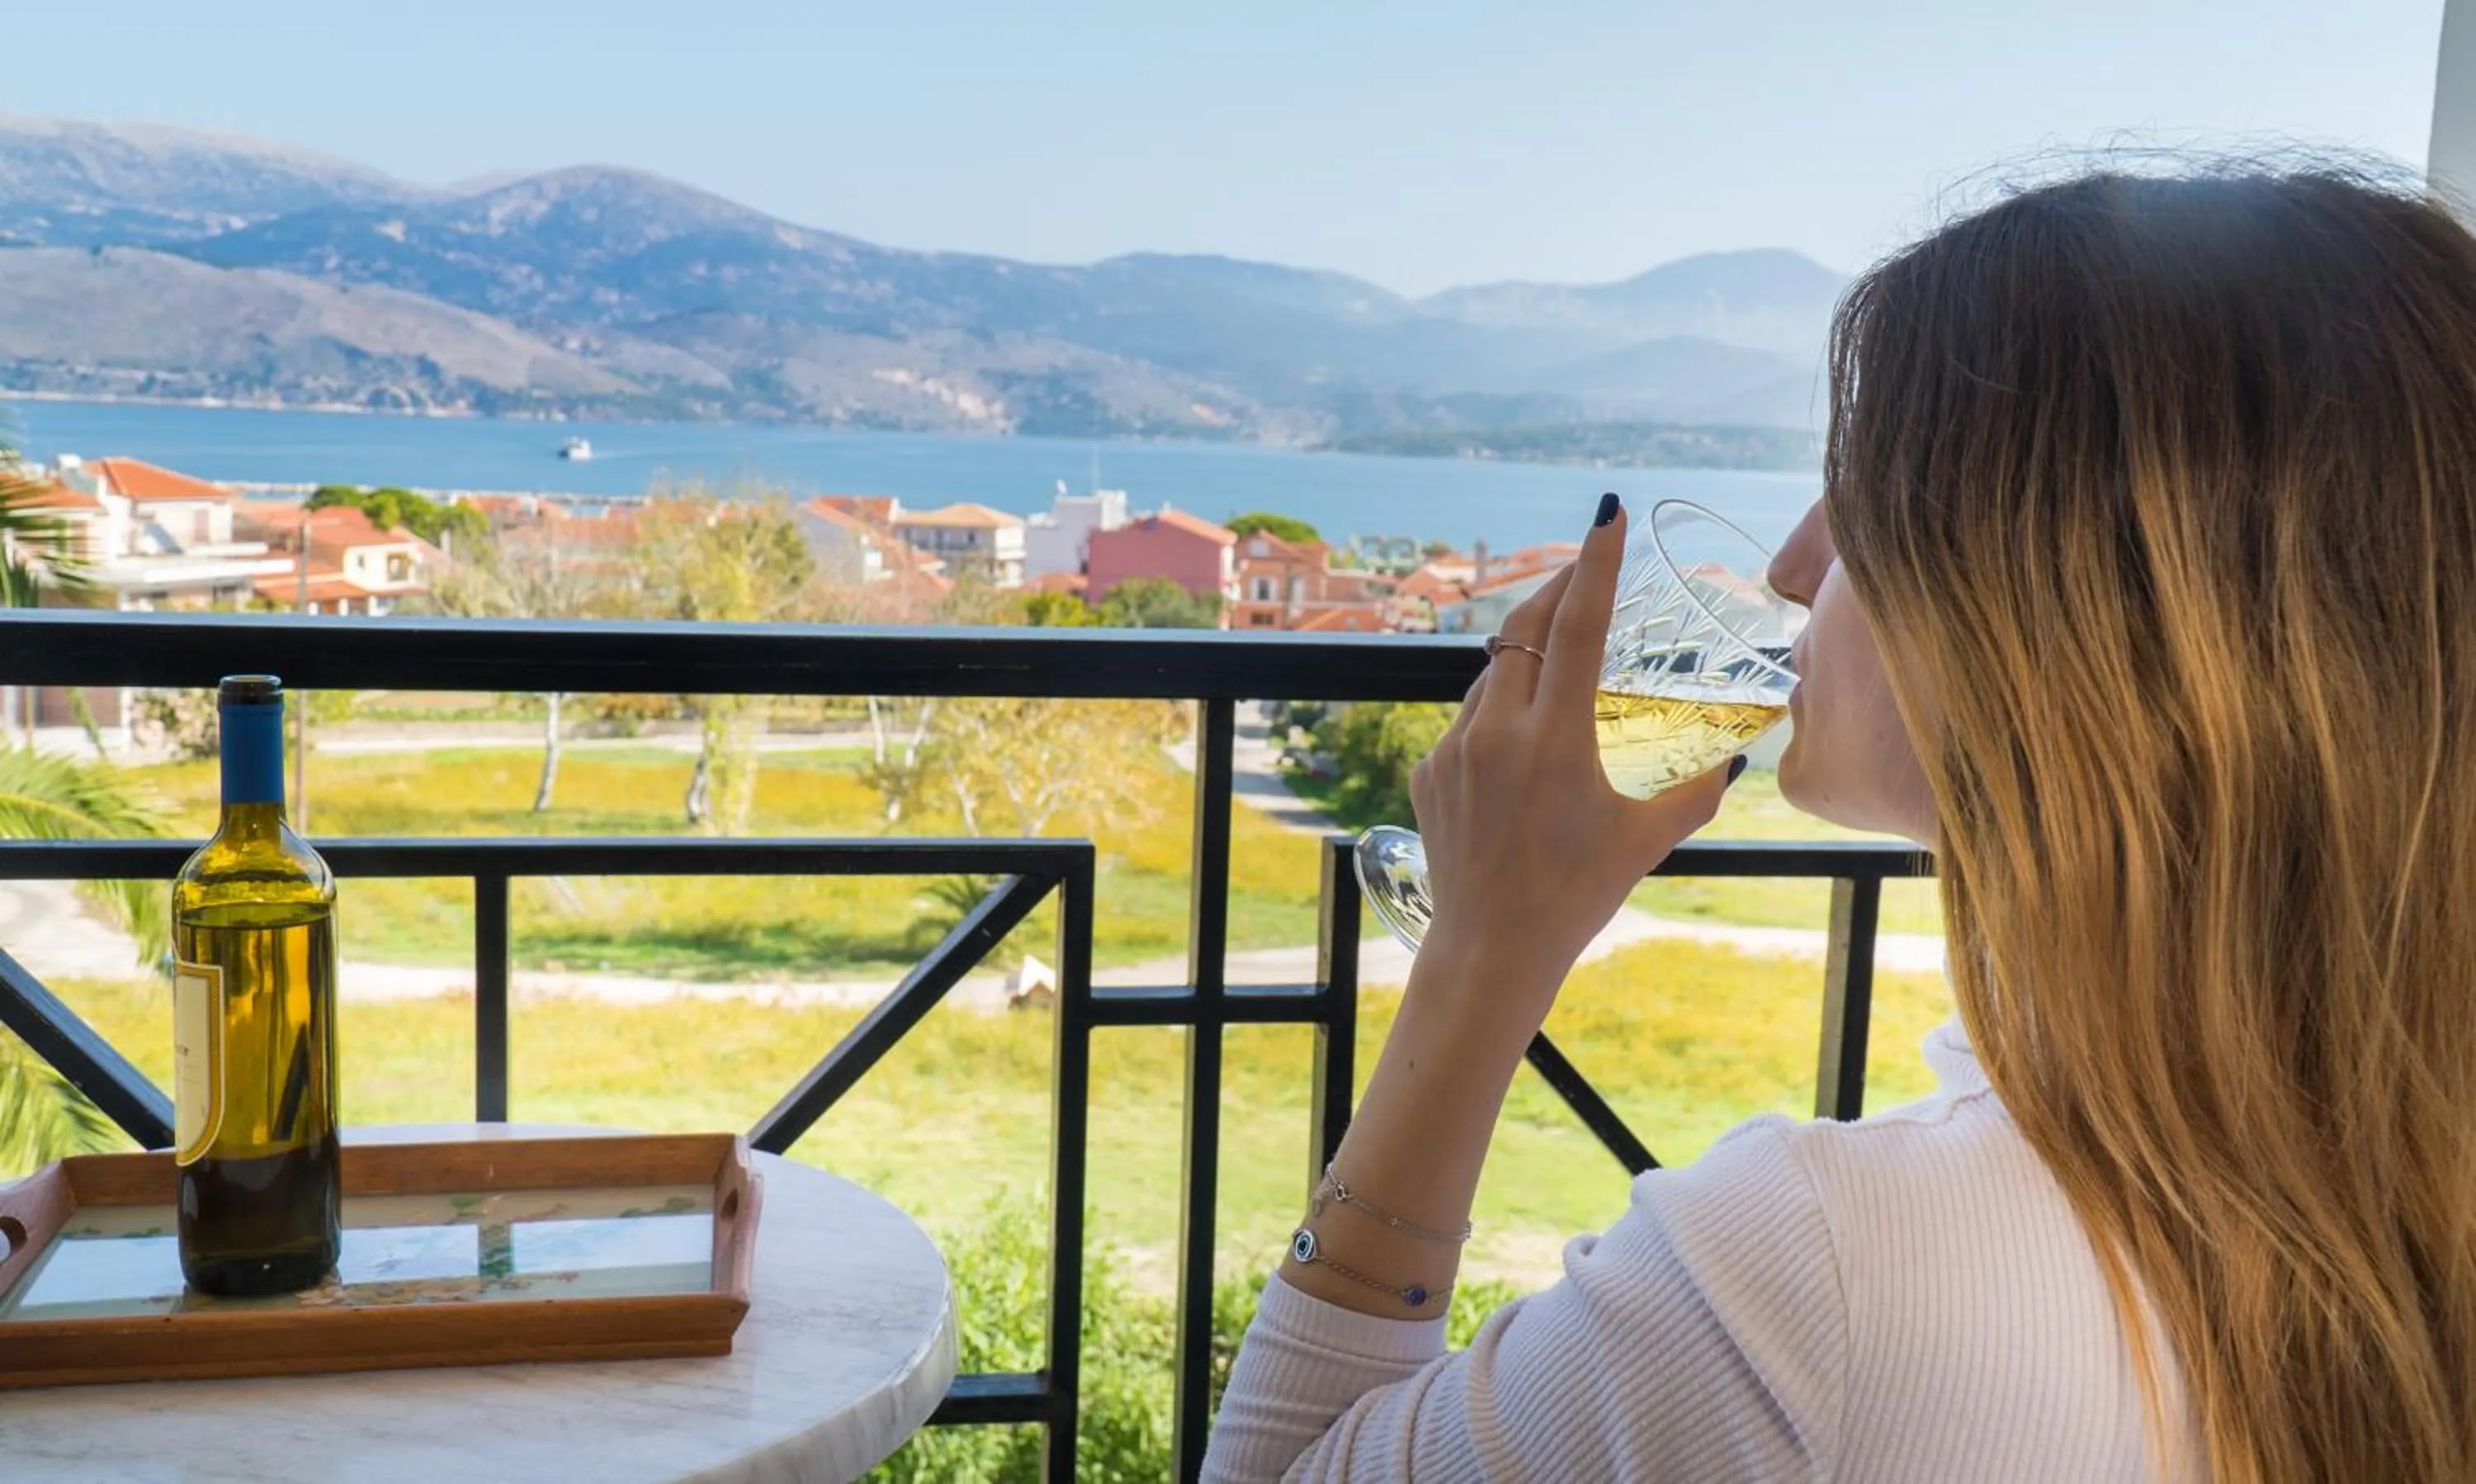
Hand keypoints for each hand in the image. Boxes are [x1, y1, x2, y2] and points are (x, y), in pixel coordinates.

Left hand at [1408, 497, 1737, 1037]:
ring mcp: (1452, 750)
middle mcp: (1496, 734)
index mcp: (1554, 741)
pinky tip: (1522, 749)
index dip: (1595, 565)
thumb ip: (1700, 788)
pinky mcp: (1428, 770)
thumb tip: (1741, 751)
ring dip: (1527, 660)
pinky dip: (1499, 713)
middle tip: (1588, 568)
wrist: (1491, 949)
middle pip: (1524, 630)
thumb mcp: (1650, 838)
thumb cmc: (1578, 895)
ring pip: (1492, 674)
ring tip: (1562, 677)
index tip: (1606, 515)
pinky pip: (1468, 719)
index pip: (1574, 627)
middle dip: (1558, 590)